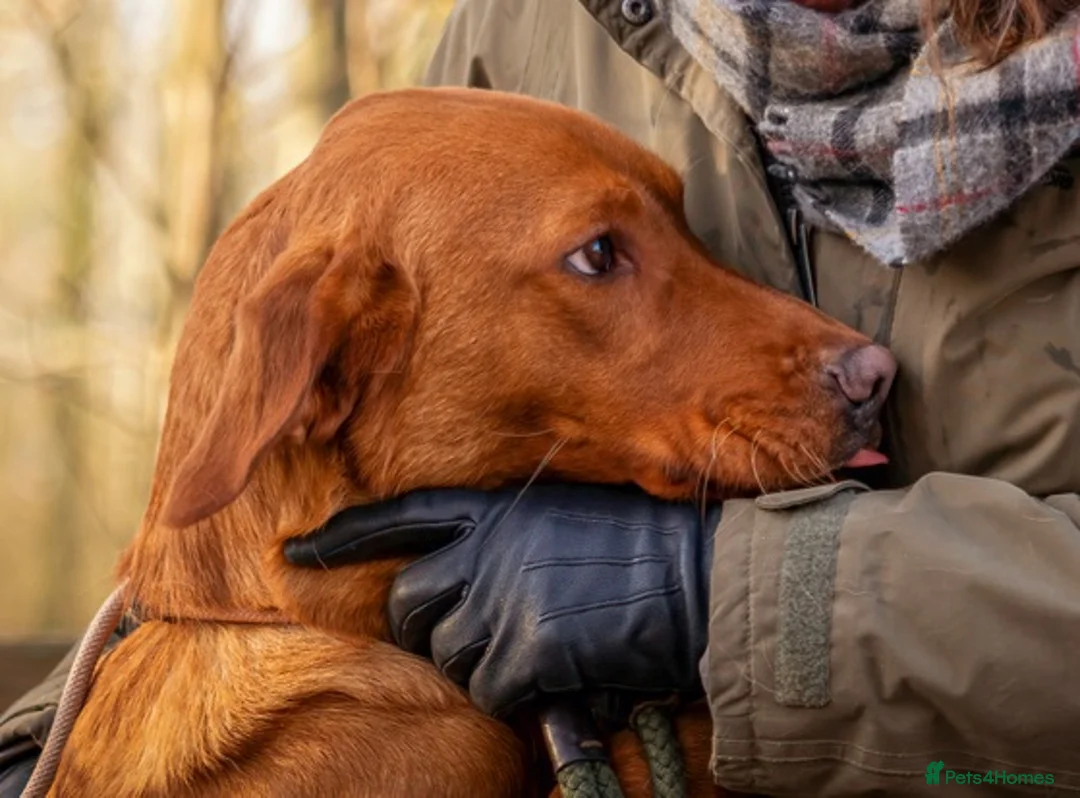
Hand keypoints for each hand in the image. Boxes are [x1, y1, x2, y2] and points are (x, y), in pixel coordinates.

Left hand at [285, 483, 717, 716]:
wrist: (711, 577)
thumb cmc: (655, 550)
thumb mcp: (571, 521)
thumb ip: (514, 545)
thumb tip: (475, 589)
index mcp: (504, 509)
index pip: (405, 518)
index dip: (346, 536)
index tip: (299, 551)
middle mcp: (494, 548)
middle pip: (411, 603)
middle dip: (428, 630)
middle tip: (470, 640)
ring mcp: (508, 598)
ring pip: (450, 654)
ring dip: (483, 666)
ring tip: (538, 657)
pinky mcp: (531, 649)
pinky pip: (494, 691)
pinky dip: (521, 697)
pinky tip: (564, 680)